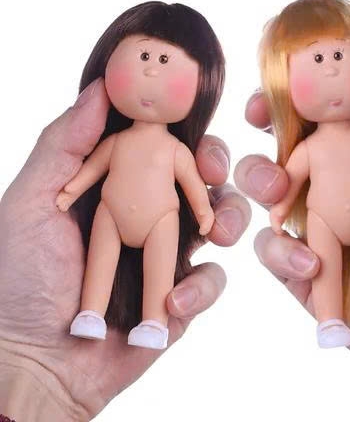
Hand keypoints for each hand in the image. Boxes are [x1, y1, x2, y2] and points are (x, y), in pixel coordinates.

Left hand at [0, 78, 250, 420]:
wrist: (34, 358)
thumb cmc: (23, 278)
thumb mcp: (34, 200)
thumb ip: (65, 143)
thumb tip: (101, 88)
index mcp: (122, 191)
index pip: (168, 154)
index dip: (190, 140)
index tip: (195, 141)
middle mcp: (151, 218)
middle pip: (205, 184)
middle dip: (220, 175)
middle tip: (213, 176)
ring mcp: (169, 257)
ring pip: (224, 226)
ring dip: (230, 222)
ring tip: (217, 235)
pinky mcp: (182, 298)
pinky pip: (213, 282)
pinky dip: (200, 289)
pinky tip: (174, 303)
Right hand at [234, 51, 349, 405]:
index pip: (319, 122)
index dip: (292, 100)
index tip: (276, 86)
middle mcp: (332, 190)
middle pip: (280, 155)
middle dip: (262, 138)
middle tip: (256, 130)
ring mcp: (314, 228)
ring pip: (262, 197)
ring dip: (259, 185)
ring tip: (277, 196)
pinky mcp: (301, 269)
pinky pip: (272, 251)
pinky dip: (282, 252)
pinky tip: (312, 264)